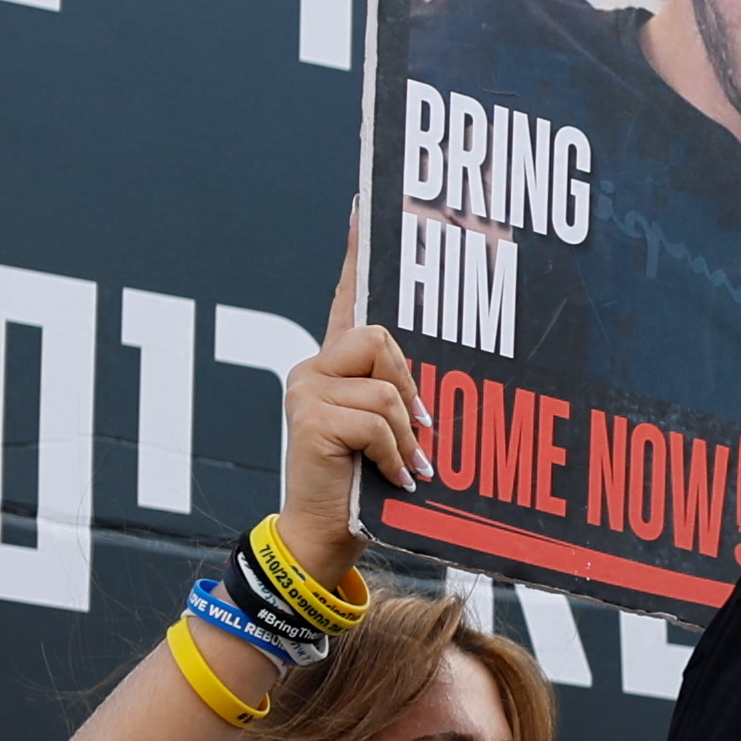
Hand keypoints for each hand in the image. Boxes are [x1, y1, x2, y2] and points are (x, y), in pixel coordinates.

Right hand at [279, 240, 424, 595]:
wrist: (326, 536)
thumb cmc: (367, 486)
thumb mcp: (389, 434)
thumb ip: (400, 398)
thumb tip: (434, 393)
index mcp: (334, 365)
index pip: (346, 298)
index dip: (356, 252)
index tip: (364, 204)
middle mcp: (312, 367)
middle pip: (380, 338)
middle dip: (411, 385)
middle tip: (421, 431)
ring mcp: (306, 390)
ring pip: (385, 385)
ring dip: (406, 432)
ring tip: (404, 465)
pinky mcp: (310, 418)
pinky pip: (378, 419)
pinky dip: (397, 454)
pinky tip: (395, 477)